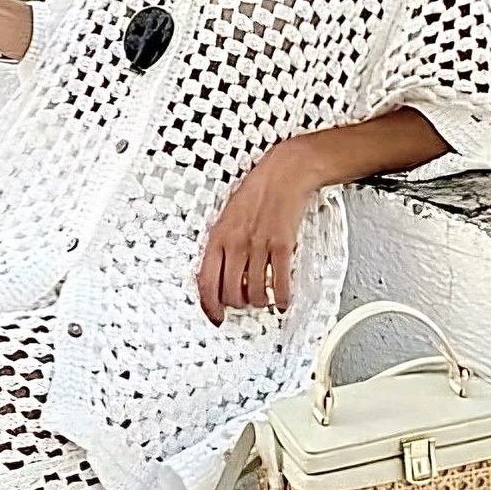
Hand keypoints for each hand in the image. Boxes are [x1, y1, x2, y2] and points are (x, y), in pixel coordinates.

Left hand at [196, 141, 316, 324]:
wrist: (284, 174)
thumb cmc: (256, 193)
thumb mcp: (227, 218)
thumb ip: (222, 246)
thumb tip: (222, 276)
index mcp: (218, 237)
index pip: (206, 282)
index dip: (210, 306)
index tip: (215, 316)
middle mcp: (236, 244)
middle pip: (230, 293)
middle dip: (237, 305)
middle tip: (243, 303)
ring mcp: (259, 246)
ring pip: (254, 292)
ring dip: (258, 302)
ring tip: (262, 299)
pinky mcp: (281, 246)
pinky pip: (279, 283)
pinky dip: (280, 298)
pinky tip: (280, 300)